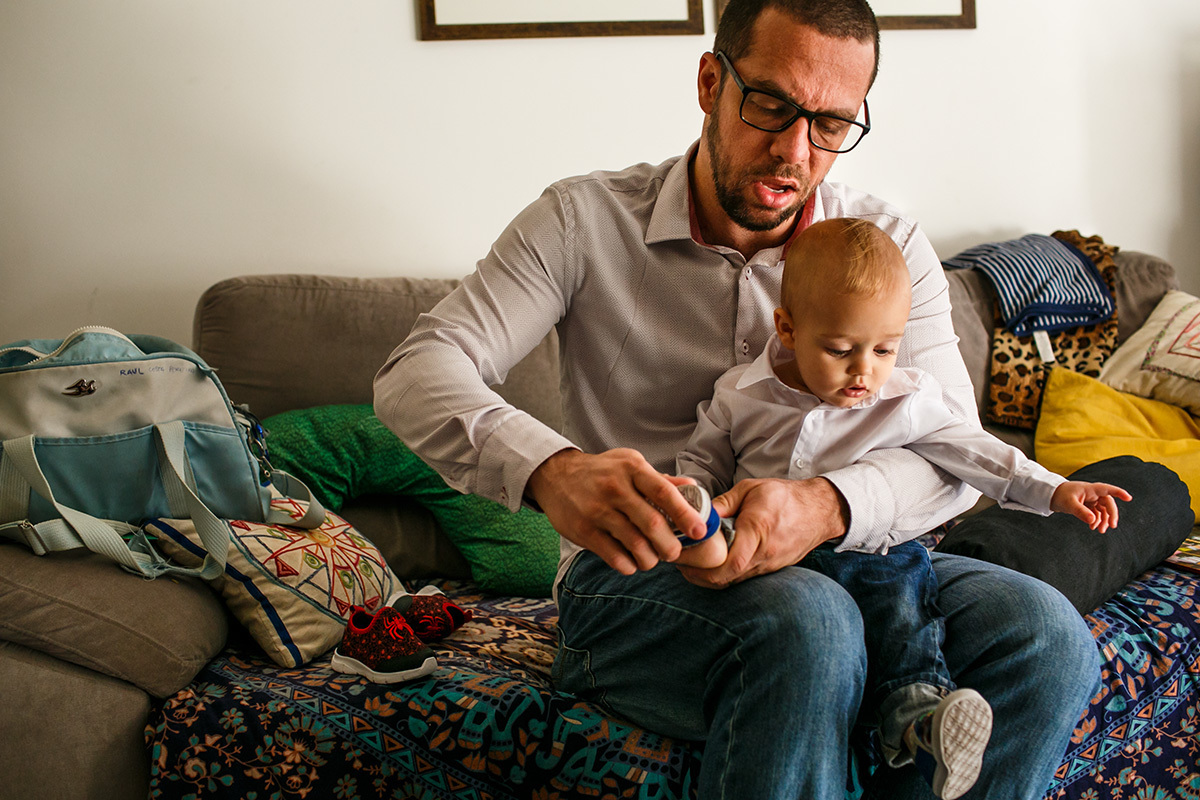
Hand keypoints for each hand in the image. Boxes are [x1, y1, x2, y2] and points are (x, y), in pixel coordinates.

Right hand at [525, 448, 706, 574]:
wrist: (555, 475)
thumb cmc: (601, 472)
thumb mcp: (630, 465)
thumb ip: (661, 480)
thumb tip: (693, 489)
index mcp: (632, 468)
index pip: (664, 492)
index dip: (685, 514)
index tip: (699, 532)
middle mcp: (615, 487)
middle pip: (652, 524)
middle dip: (669, 546)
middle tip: (673, 553)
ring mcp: (597, 510)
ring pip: (634, 543)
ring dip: (649, 559)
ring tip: (652, 559)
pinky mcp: (583, 530)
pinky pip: (613, 555)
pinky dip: (628, 565)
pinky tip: (631, 563)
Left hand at [678, 477, 847, 587]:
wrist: (818, 511)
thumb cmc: (784, 497)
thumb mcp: (750, 489)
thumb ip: (722, 502)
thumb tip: (697, 513)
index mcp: (758, 530)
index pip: (731, 560)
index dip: (703, 565)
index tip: (684, 555)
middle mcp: (764, 554)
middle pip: (725, 577)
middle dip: (697, 574)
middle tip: (679, 562)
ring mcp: (768, 566)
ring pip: (731, 581)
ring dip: (707, 577)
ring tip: (689, 564)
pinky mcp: (769, 570)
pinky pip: (741, 579)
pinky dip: (722, 575)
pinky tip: (710, 565)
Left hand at [1050, 481, 1131, 532]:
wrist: (1050, 495)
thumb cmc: (1059, 495)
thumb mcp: (1069, 504)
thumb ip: (1080, 512)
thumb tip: (1093, 520)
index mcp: (1090, 489)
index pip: (1107, 489)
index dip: (1119, 493)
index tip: (1129, 498)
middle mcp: (1093, 494)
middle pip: (1108, 503)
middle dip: (1111, 515)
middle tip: (1112, 526)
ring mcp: (1091, 500)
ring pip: (1103, 510)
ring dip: (1104, 520)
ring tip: (1101, 531)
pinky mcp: (1087, 505)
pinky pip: (1097, 513)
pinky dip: (1097, 520)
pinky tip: (1093, 527)